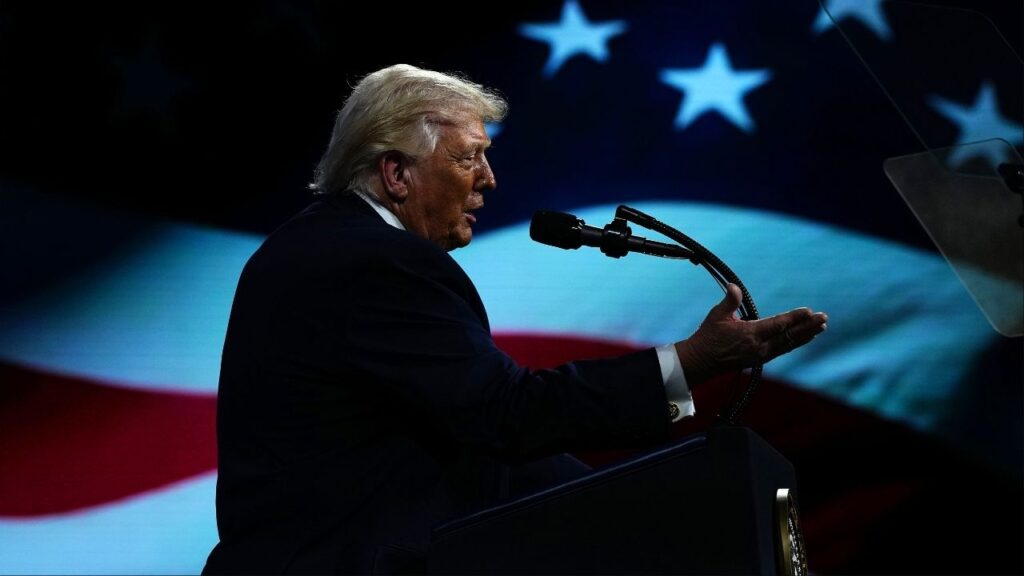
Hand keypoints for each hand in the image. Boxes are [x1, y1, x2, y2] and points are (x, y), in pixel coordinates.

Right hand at [675, 283, 827, 386]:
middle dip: (808, 327)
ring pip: (789, 344)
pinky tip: (804, 337)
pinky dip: (795, 342)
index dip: (794, 318)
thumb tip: (735, 287)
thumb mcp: (717, 316)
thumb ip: (730, 301)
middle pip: (789, 336)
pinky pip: (782, 349)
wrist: (701, 361)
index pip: (778, 325)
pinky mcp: (759, 359)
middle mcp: (759, 347)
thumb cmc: (708, 336)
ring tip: (821, 327)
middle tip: (824, 319)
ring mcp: (760, 355)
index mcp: (749, 335)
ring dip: (806, 335)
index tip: (809, 311)